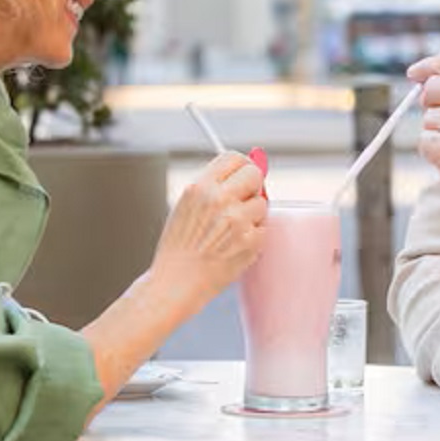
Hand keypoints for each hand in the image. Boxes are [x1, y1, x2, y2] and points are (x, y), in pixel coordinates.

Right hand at [150, 152, 267, 308]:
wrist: (175, 283)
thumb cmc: (179, 248)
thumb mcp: (186, 206)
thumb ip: (214, 187)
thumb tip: (247, 166)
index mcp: (200, 186)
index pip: (233, 157)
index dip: (242, 166)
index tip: (243, 176)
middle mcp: (219, 199)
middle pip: (254, 174)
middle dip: (253, 186)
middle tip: (244, 202)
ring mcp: (236, 220)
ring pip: (262, 203)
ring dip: (253, 216)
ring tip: (231, 232)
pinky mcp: (250, 241)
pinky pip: (264, 229)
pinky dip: (254, 238)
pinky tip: (234, 247)